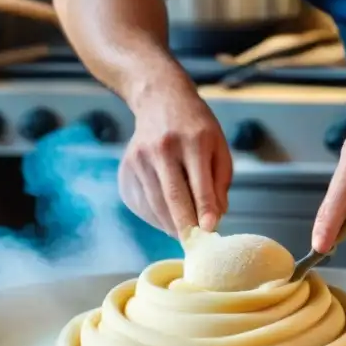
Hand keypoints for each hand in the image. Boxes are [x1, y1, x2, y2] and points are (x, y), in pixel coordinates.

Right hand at [117, 84, 231, 238]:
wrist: (160, 100)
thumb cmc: (197, 128)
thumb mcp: (218, 147)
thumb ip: (219, 182)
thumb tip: (214, 218)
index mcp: (194, 141)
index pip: (200, 183)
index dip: (205, 209)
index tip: (210, 230)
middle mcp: (163, 148)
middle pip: (173, 196)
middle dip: (185, 225)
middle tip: (195, 245)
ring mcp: (140, 157)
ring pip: (155, 203)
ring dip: (170, 225)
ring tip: (184, 234)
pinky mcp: (126, 167)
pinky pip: (141, 202)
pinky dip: (154, 216)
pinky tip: (166, 218)